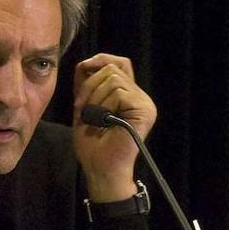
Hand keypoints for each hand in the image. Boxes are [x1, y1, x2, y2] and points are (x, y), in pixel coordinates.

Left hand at [73, 53, 156, 201]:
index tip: (83, 71)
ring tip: (94, 118)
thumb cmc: (93, 143)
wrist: (101, 168)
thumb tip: (86, 63)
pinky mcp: (145, 110)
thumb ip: (87, 84)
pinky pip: (119, 93)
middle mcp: (140, 97)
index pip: (119, 63)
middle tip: (82, 108)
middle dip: (90, 85)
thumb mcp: (85, 106)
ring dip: (95, 98)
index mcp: (129, 95)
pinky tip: (104, 122)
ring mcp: (145, 104)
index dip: (101, 60)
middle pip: (113, 68)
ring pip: (113, 79)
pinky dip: (104, 106)